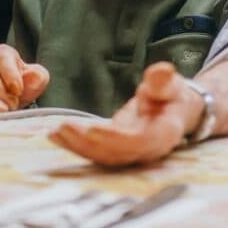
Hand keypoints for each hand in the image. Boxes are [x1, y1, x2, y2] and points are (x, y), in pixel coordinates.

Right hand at [0, 44, 49, 112]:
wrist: (12, 96)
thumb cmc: (23, 84)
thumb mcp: (36, 78)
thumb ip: (37, 76)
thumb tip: (33, 76)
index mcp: (2, 54)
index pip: (2, 58)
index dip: (11, 75)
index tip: (18, 91)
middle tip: (12, 104)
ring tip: (4, 111)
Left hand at [48, 62, 198, 166]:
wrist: (173, 110)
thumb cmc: (171, 95)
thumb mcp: (170, 84)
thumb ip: (163, 81)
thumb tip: (162, 71)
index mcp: (164, 134)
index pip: (141, 142)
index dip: (117, 140)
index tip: (93, 130)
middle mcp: (146, 150)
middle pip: (116, 154)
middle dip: (88, 144)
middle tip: (63, 128)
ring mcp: (130, 153)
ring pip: (102, 156)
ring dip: (77, 146)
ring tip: (55, 132)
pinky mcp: (115, 150)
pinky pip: (95, 151)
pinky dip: (75, 145)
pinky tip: (55, 135)